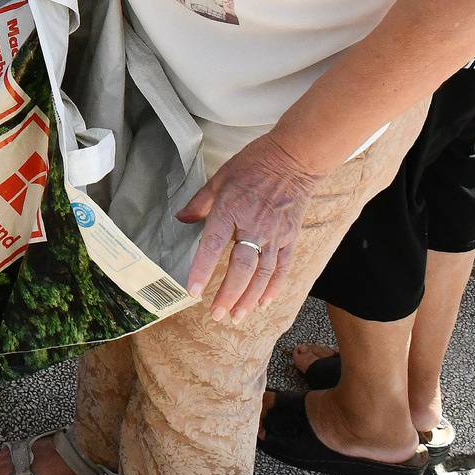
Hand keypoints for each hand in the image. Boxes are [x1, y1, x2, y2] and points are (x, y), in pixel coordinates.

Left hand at [177, 134, 321, 320]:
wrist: (293, 158)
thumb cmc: (253, 164)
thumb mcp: (219, 178)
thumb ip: (200, 203)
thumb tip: (181, 219)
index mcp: (231, 210)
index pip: (213, 245)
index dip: (202, 269)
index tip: (192, 291)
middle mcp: (254, 226)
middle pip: (241, 267)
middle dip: (228, 294)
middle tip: (216, 314)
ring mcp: (275, 234)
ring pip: (262, 273)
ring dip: (249, 297)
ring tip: (238, 316)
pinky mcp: (290, 237)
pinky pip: (283, 267)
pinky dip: (274, 287)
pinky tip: (264, 302)